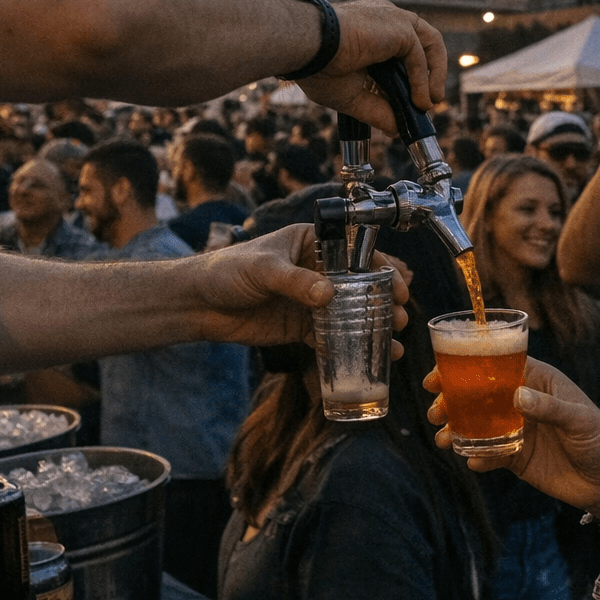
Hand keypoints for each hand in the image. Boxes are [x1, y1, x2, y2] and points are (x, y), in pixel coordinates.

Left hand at [188, 225, 410, 352]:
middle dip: (385, 300)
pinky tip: (369, 357)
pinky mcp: (301, 326)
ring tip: (396, 341)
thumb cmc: (225, 271)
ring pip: (350, 312)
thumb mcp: (262, 270)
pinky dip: (351, 346)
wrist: (198, 304)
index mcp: (310, 243)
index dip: (381, 267)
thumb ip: (294, 281)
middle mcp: (315, 269)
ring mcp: (310, 299)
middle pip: (359, 284)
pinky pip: (332, 336)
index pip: (354, 251)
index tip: (399, 284)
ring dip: (374, 326)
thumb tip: (327, 294)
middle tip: (401, 316)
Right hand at [297, 0, 446, 133]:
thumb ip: (377, 110)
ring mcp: (393, 20)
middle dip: (430, 74)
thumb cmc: (318, 67)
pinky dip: (422, 80)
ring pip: (428, 44)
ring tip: (429, 103)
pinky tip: (418, 100)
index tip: (410, 103)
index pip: (401, 51)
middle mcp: (385, 19)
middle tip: (428, 104)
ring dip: (434, 75)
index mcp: (371, 30)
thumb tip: (395, 130)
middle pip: (421, 43)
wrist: (307, 49)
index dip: (410, 77)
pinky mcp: (399, 26)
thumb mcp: (352, 96)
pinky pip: (419, 56)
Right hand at [426, 357, 599, 518]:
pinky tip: (473, 461)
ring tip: (443, 439)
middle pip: (479, 393)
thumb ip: (550, 408)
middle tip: (436, 410)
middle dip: (452, 399)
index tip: (440, 374)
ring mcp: (516, 429)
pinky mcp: (515, 457)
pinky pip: (489, 453)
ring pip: (478, 424)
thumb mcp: (581, 420)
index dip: (467, 365)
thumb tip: (517, 396)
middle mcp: (522, 401)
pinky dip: (477, 456)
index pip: (497, 365)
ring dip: (457, 429)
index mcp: (537, 381)